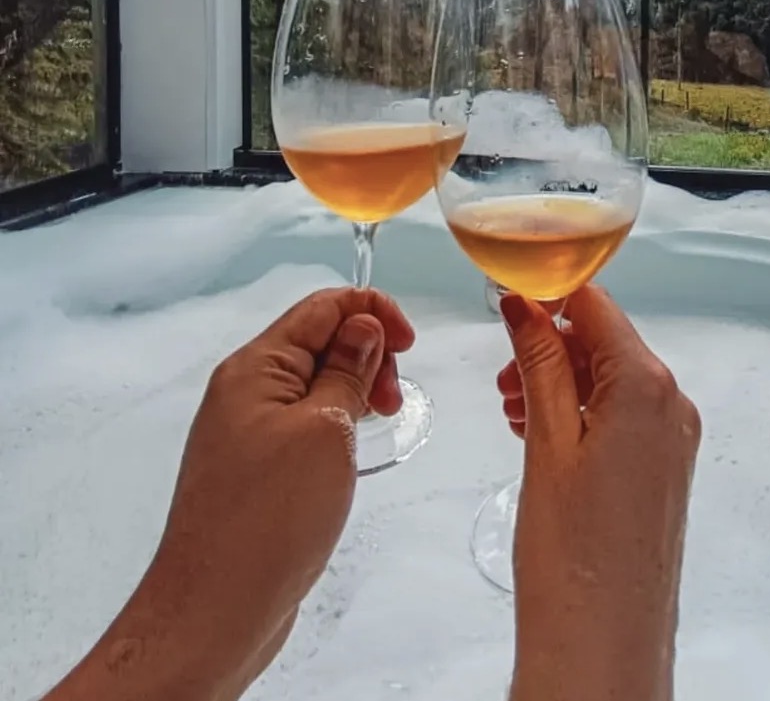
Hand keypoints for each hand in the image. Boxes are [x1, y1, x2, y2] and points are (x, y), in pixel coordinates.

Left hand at [49, 287, 413, 700]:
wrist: (213, 612)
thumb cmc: (264, 523)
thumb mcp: (326, 431)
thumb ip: (348, 371)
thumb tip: (364, 328)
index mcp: (254, 368)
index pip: (322, 306)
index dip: (372, 312)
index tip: (408, 341)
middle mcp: (244, 392)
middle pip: (318, 341)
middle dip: (367, 354)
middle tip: (392, 396)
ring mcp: (246, 432)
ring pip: (313, 385)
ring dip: (355, 391)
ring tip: (377, 424)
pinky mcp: (255, 470)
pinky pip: (303, 424)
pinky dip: (336, 425)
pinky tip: (350, 454)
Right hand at [499, 287, 700, 700]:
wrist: (604, 651)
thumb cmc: (574, 561)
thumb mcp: (545, 443)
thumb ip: (537, 362)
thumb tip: (523, 304)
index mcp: (647, 386)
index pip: (596, 304)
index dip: (547, 294)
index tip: (506, 299)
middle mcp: (673, 405)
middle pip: (605, 341)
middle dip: (550, 346)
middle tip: (503, 376)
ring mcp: (674, 440)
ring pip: (610, 380)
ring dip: (560, 381)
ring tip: (515, 412)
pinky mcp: (664, 471)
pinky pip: (621, 417)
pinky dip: (580, 414)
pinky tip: (541, 437)